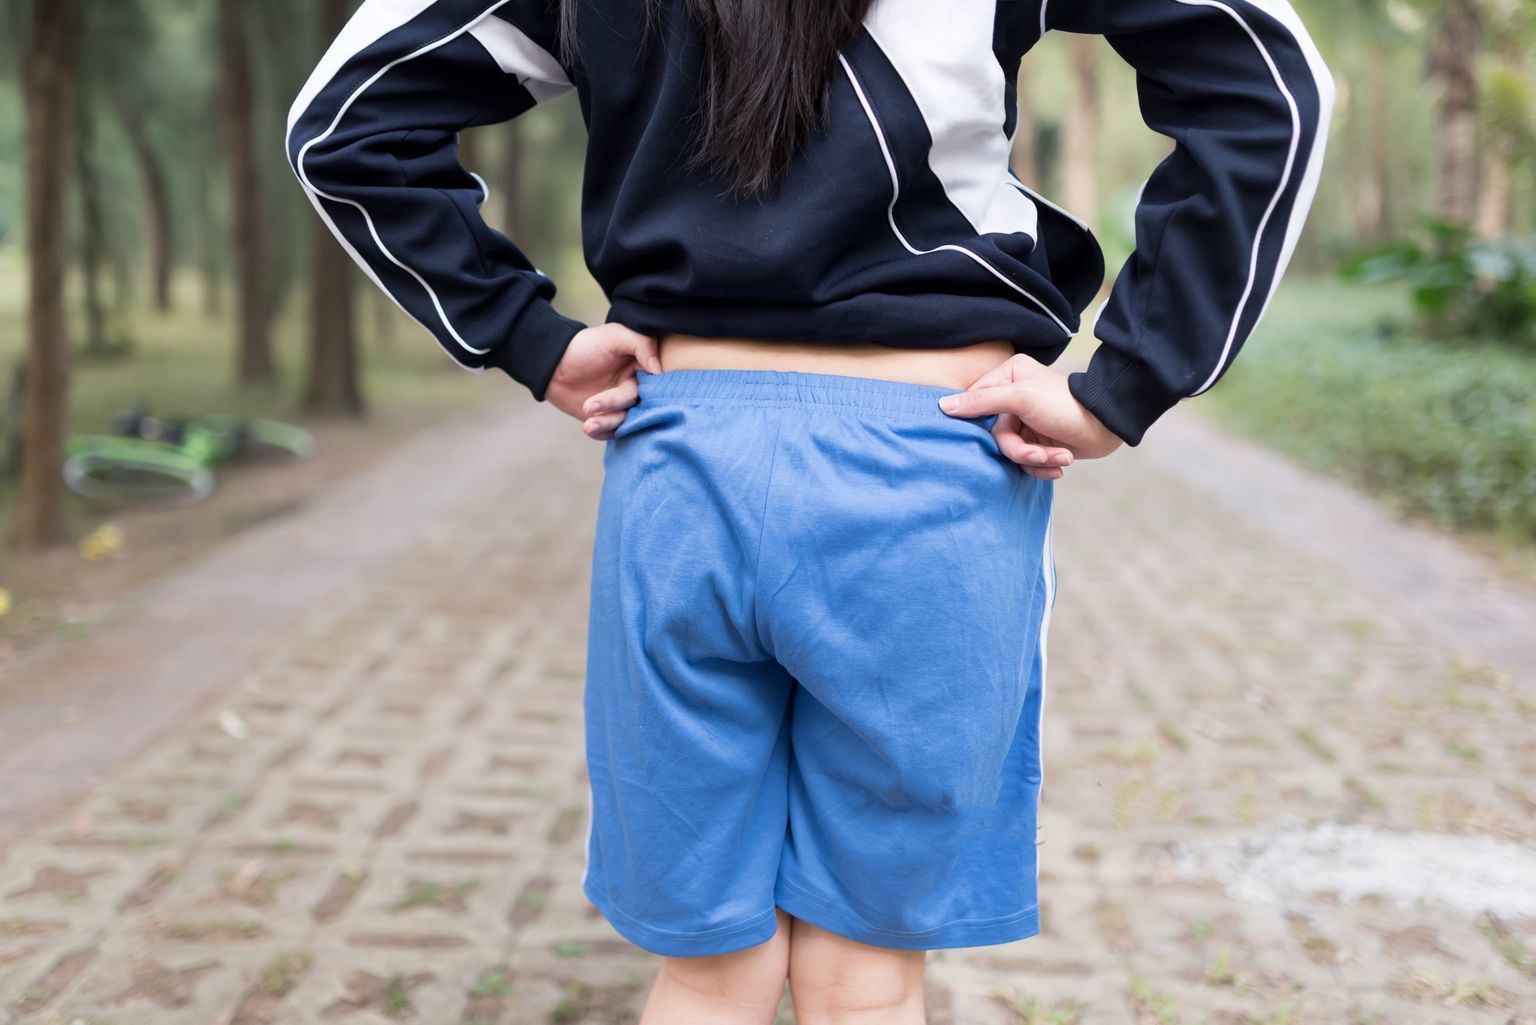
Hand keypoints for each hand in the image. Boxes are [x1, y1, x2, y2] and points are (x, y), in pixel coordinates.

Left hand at [544, 323, 661, 439]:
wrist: (552, 364)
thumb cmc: (585, 346)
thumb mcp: (615, 336)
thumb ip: (642, 345)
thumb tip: (658, 369)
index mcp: (642, 367)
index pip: (656, 383)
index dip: (650, 391)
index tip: (632, 391)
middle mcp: (635, 387)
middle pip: (637, 403)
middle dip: (613, 404)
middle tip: (590, 406)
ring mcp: (620, 404)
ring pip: (624, 420)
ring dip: (607, 422)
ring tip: (588, 423)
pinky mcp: (606, 418)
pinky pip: (611, 431)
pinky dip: (602, 432)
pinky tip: (589, 428)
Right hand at [939, 353, 1122, 477]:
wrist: (1107, 427)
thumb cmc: (1064, 405)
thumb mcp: (1020, 397)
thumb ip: (981, 401)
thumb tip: (943, 406)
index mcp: (1007, 377)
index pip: (976, 403)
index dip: (980, 424)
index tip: (995, 433)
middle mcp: (1014, 397)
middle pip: (995, 435)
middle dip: (1020, 450)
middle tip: (1040, 453)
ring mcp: (1026, 421)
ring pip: (1011, 451)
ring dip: (1036, 460)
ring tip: (1059, 458)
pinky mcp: (1039, 441)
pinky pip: (1026, 461)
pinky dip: (1043, 466)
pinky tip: (1061, 464)